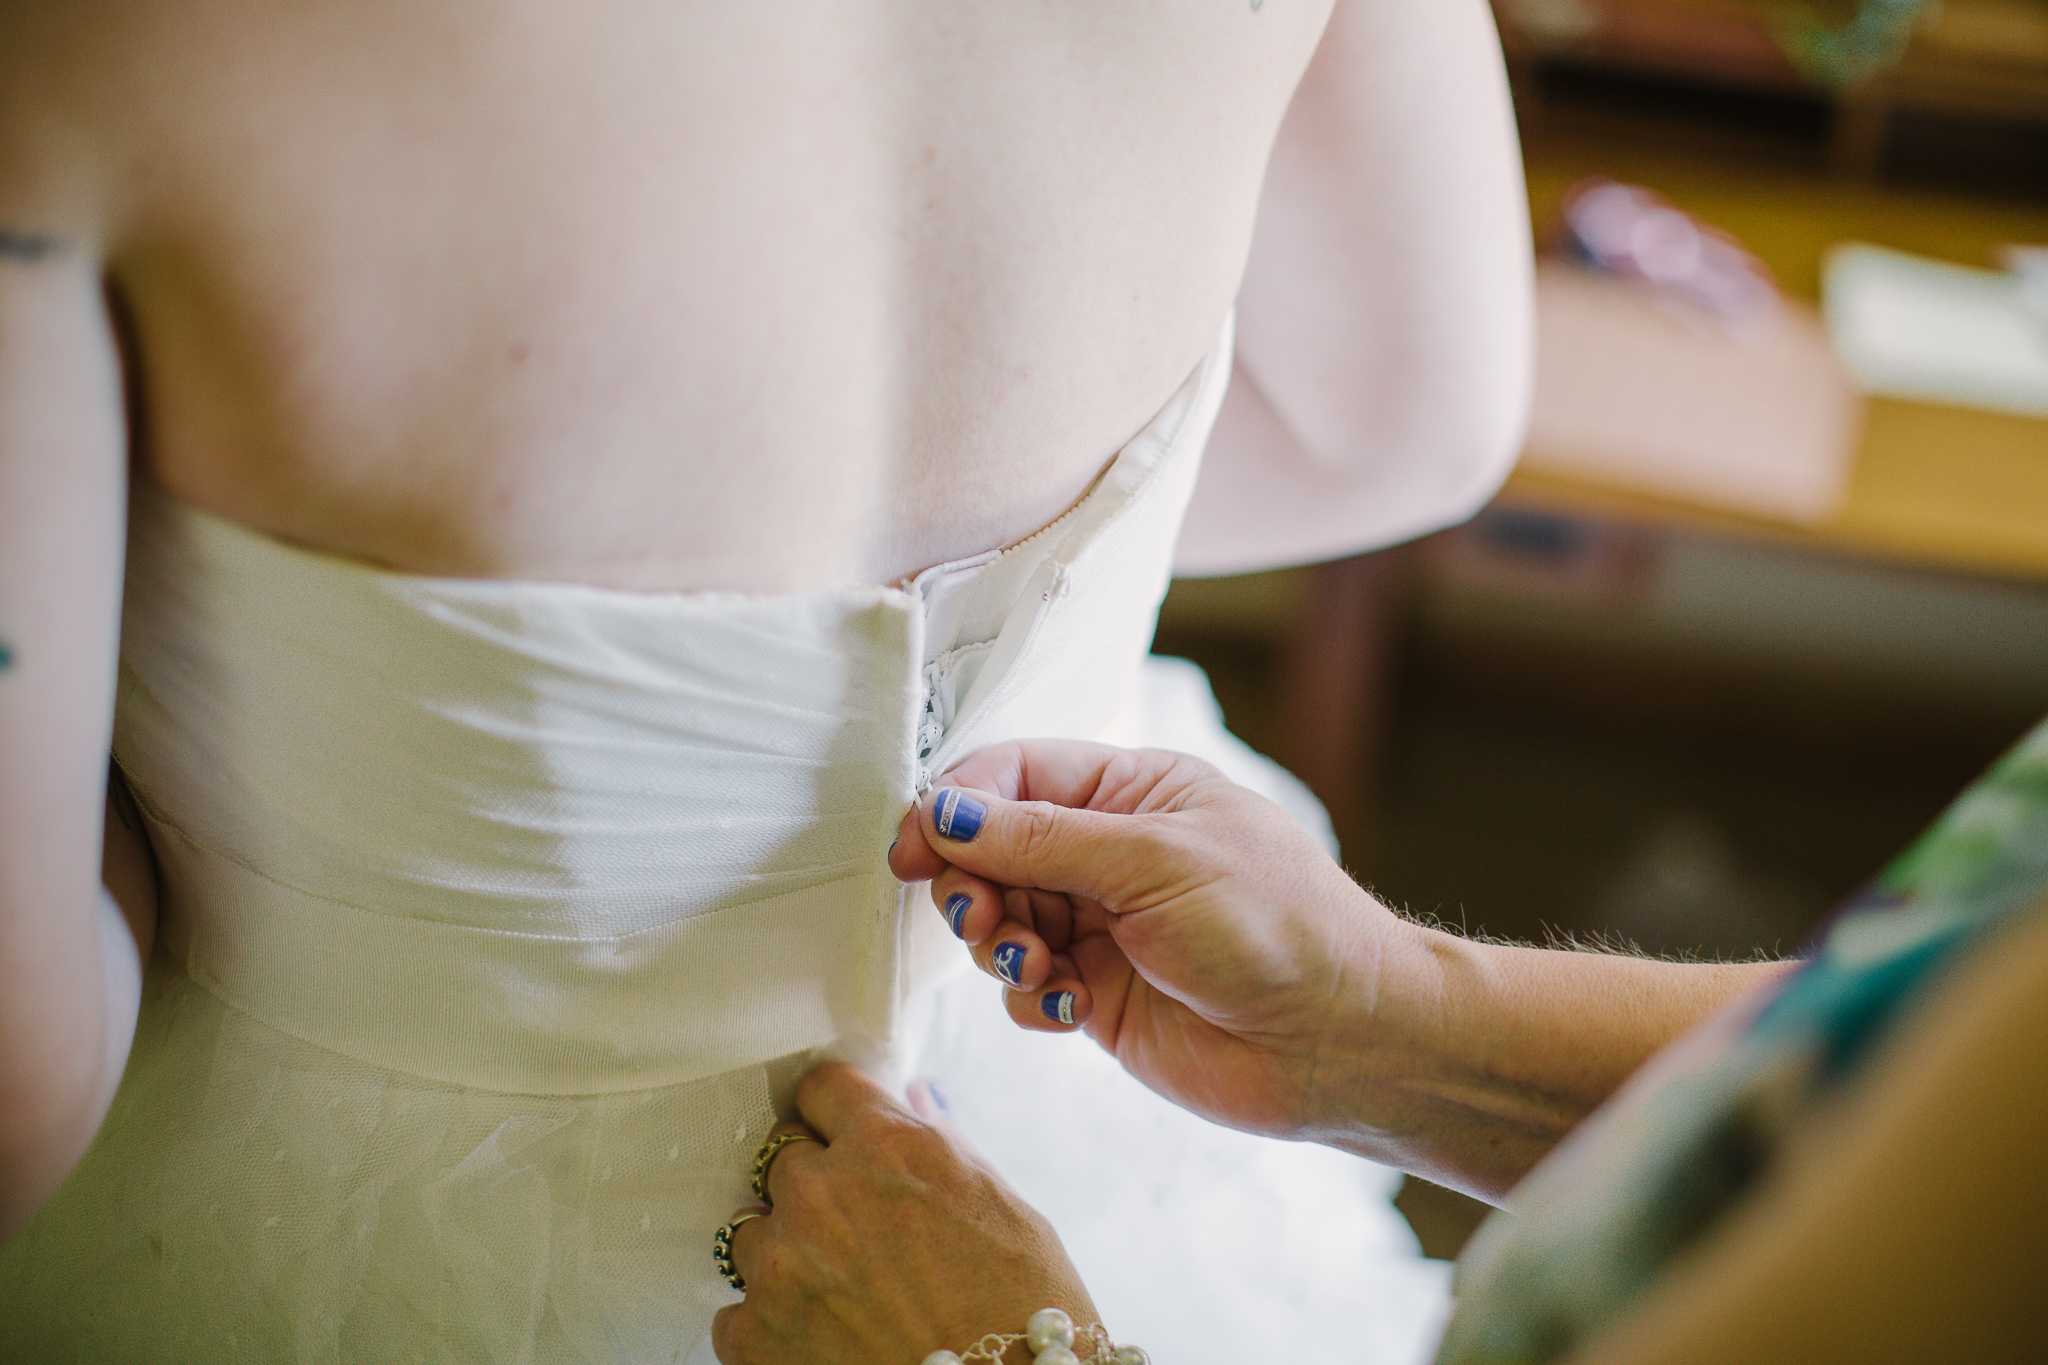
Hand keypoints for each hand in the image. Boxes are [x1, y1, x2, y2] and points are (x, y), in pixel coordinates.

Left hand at [712, 1063, 1095, 1364]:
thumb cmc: (1022, 1312)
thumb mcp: (1002, 1206)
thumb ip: (943, 1144)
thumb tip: (915, 1102)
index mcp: (886, 1146)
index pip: (820, 1088)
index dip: (833, 1112)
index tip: (838, 1130)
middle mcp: (823, 1194)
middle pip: (782, 1157)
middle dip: (814, 1182)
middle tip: (854, 1225)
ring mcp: (781, 1266)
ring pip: (750, 1230)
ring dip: (784, 1250)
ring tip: (838, 1288)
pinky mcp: (755, 1335)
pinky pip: (734, 1310)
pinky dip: (768, 1322)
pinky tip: (820, 1333)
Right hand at [888, 740, 1414, 1145]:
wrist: (1340, 1041)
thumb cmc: (1276, 926)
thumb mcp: (1153, 861)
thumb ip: (1040, 839)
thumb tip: (942, 811)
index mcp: (1133, 791)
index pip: (1014, 774)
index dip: (955, 805)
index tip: (913, 848)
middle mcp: (1112, 852)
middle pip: (993, 848)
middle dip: (972, 883)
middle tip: (978, 919)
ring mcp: (1104, 924)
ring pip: (1001, 919)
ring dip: (999, 944)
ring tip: (1038, 968)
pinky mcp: (1100, 993)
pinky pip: (1027, 985)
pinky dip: (1031, 996)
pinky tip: (1070, 1007)